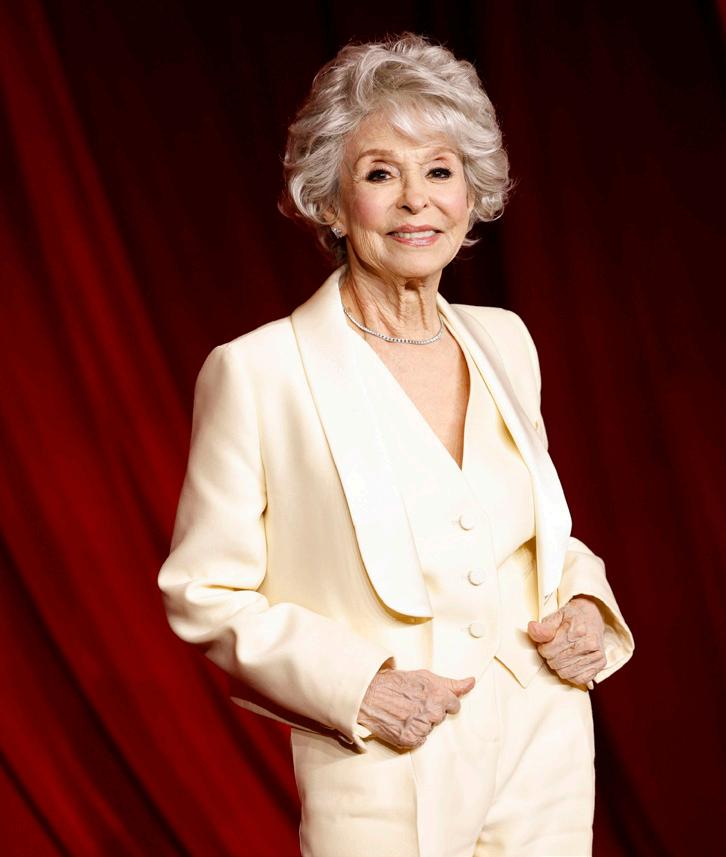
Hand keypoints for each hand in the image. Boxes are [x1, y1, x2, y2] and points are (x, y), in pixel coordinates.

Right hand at [357, 668, 474, 750]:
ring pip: (430, 729)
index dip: (443, 701)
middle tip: (413, 703)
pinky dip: (412, 733)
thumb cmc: (395, 683)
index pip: (454, 705)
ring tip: (404, 711)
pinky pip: (419, 740)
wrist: (369, 694)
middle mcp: (432, 712)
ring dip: (420, 723)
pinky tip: (402, 722)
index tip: (431, 699)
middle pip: (440, 717)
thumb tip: (470, 682)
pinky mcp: (410, 740)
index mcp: (439, 695)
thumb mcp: (425, 677)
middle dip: (431, 711)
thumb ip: (451, 683)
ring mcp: (421, 727)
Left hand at [527, 596, 606, 687]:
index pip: (549, 650)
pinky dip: (571, 675)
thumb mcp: (555, 616)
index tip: (546, 644)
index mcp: (577, 630)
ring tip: (561, 656)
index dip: (543, 649)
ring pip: (566, 673)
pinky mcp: (601, 664)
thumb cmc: (571, 617)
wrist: (591, 616)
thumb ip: (544, 626)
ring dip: (559, 667)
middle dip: (550, 658)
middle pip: (557, 663)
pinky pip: (579, 679)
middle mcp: (589, 643)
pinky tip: (570, 664)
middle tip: (553, 650)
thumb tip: (532, 628)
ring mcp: (597, 654)